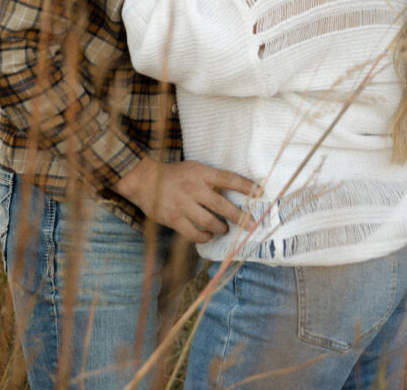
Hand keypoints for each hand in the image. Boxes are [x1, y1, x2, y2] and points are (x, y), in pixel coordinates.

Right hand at [114, 157, 257, 241]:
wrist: (146, 181)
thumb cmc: (176, 175)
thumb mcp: (195, 169)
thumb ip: (212, 179)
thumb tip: (236, 192)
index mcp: (201, 173)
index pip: (228, 179)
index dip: (245, 186)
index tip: (260, 193)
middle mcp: (193, 188)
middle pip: (222, 205)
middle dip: (239, 217)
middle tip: (251, 225)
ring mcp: (183, 204)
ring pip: (209, 222)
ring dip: (221, 228)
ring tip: (225, 229)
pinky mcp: (174, 219)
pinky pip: (194, 233)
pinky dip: (204, 236)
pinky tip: (208, 235)